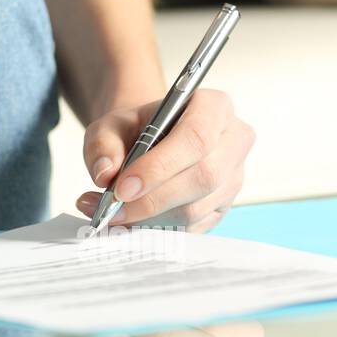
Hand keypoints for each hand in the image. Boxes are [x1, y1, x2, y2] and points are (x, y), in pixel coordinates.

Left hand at [74, 89, 254, 232]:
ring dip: (150, 218)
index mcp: (214, 107)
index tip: (123, 187)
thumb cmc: (135, 129)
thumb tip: (106, 174)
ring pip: (197, 208)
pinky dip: (157, 229)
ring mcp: (233, 177)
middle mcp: (234, 141)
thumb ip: (103, 144)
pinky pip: (193, 226)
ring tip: (111, 213)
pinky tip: (130, 221)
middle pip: (203, 177)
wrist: (148, 141)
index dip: (160, 166)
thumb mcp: (111, 125)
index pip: (196, 137)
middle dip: (153, 199)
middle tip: (114, 209)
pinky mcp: (224, 207)